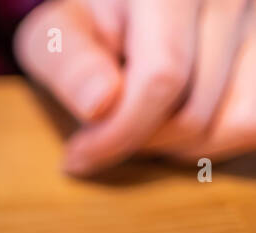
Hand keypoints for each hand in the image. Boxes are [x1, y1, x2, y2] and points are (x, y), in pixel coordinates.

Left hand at [15, 0, 255, 174]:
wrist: (121, 2)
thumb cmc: (85, 18)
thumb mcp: (56, 33)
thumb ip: (70, 63)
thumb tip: (101, 102)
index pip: (161, 78)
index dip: (118, 133)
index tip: (78, 156)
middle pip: (195, 111)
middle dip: (141, 141)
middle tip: (103, 135)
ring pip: (237, 121)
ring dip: (182, 144)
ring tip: (142, 124)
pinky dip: (218, 135)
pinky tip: (177, 120)